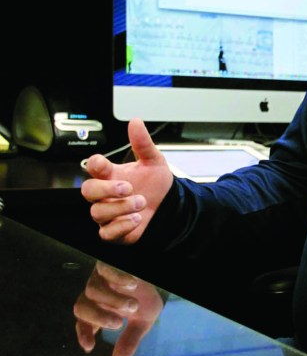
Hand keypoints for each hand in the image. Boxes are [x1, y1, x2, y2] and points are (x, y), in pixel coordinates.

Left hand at [74, 262, 163, 355]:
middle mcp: (93, 294)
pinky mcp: (108, 262)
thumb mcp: (141, 322)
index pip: (83, 322)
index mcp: (98, 309)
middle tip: (119, 324)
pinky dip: (117, 278)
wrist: (155, 275)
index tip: (90, 347)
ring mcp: (99, 277)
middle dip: (98, 318)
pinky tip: (132, 284)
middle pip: (80, 307)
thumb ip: (129, 340)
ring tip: (133, 306)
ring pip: (92, 290)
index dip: (84, 333)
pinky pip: (104, 269)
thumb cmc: (144, 298)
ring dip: (113, 301)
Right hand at [81, 118, 173, 243]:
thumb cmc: (155, 185)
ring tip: (142, 203)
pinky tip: (136, 219)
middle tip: (128, 188)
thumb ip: (143, 143)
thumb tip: (136, 122)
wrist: (169, 207)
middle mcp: (105, 194)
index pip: (92, 167)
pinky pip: (106, 233)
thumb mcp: (153, 161)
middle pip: (87, 190)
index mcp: (110, 175)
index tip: (104, 164)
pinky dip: (121, 226)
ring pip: (98, 212)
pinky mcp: (114, 231)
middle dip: (107, 189)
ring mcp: (108, 213)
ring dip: (121, 208)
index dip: (95, 164)